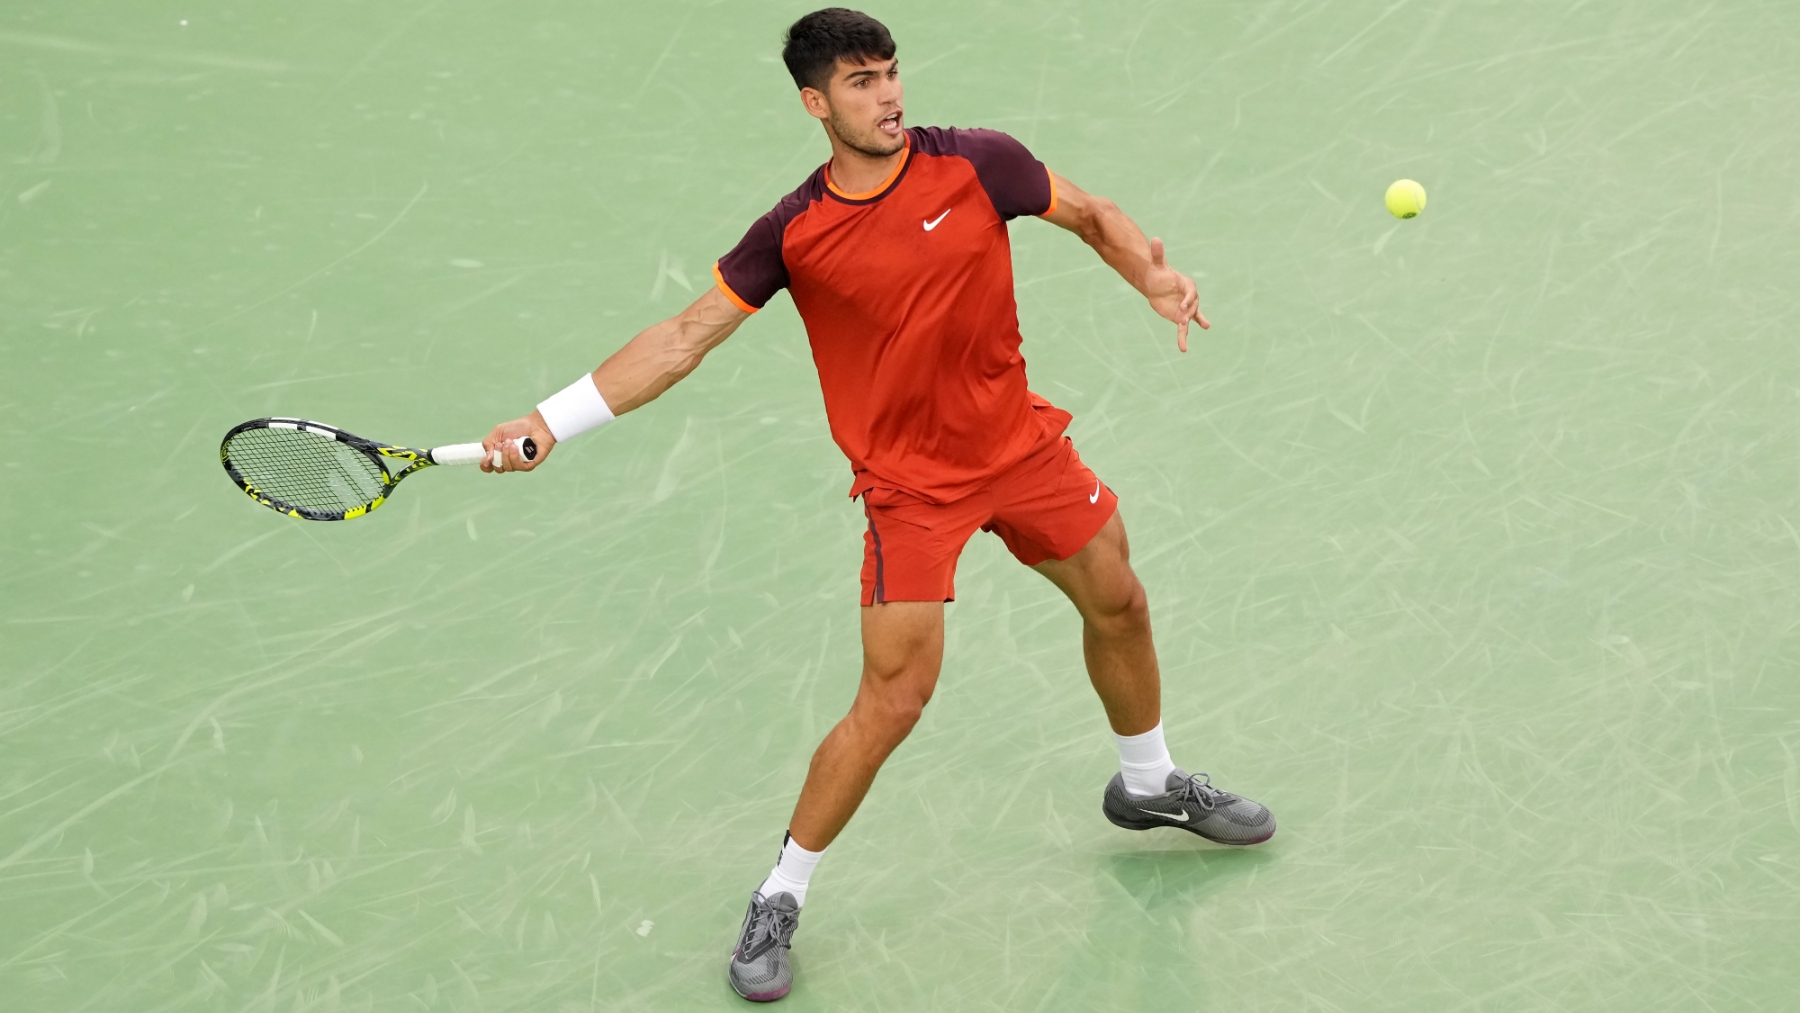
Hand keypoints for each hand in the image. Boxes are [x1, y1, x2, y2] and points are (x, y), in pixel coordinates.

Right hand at [480, 411, 556, 473]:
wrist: (536, 425)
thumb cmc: (518, 428)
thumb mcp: (498, 432)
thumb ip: (488, 443)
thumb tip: (487, 459)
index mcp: (500, 455)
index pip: (490, 467)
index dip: (485, 466)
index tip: (485, 460)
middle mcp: (509, 461)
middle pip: (498, 469)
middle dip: (498, 456)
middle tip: (501, 444)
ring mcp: (519, 464)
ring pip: (508, 467)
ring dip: (507, 454)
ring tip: (511, 442)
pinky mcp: (529, 464)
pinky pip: (519, 467)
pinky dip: (515, 457)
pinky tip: (517, 447)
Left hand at [1142, 237, 1210, 351]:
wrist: (1154, 284)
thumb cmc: (1157, 273)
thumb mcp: (1157, 265)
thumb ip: (1158, 254)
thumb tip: (1155, 239)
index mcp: (1187, 284)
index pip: (1191, 292)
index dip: (1189, 299)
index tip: (1183, 306)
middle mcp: (1189, 297)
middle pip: (1193, 305)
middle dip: (1189, 312)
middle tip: (1182, 318)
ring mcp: (1185, 309)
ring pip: (1192, 318)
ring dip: (1193, 323)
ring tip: (1204, 327)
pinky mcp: (1179, 317)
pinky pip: (1183, 329)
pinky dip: (1182, 338)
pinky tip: (1183, 349)